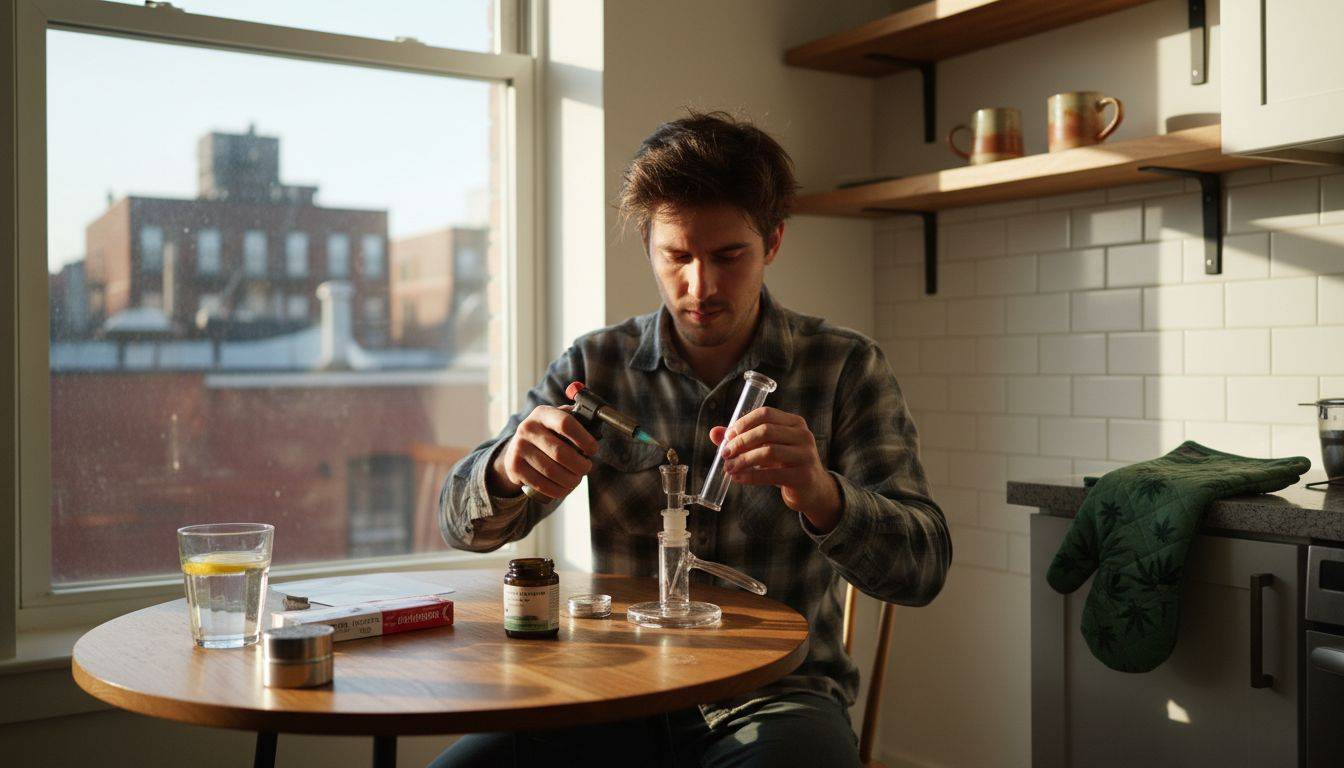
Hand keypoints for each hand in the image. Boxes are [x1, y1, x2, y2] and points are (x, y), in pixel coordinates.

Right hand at [489, 405, 598, 498]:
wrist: (516, 450)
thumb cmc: (546, 435)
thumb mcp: (556, 420)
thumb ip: (575, 419)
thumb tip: (595, 426)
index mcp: (542, 414)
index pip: (566, 423)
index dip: (584, 439)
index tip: (593, 450)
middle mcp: (527, 428)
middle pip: (561, 453)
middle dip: (580, 465)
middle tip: (586, 468)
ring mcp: (519, 448)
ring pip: (552, 472)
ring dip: (571, 480)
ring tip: (577, 479)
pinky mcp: (515, 468)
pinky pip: (542, 484)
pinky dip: (559, 490)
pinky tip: (565, 488)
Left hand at [710, 406, 841, 532]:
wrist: (811, 489)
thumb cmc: (785, 464)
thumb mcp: (766, 448)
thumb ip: (742, 439)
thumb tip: (714, 432)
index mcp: (795, 423)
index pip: (766, 413)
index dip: (744, 422)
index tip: (728, 436)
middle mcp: (803, 435)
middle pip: (765, 431)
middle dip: (740, 442)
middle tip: (725, 453)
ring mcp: (805, 455)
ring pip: (768, 452)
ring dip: (743, 460)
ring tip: (728, 468)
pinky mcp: (802, 476)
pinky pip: (771, 474)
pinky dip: (750, 476)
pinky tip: (737, 478)